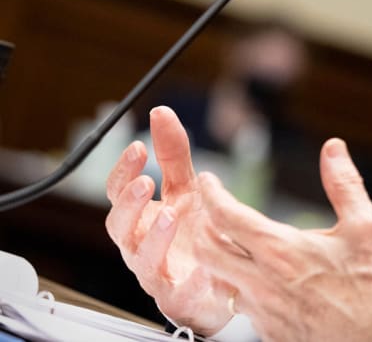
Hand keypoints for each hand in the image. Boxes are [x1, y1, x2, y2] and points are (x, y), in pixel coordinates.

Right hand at [104, 106, 234, 334]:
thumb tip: (161, 112)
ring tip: (170, 215)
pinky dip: (187, 280)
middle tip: (145, 181)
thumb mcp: (186, 188)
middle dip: (129, 203)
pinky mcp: (177, 297)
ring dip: (153, 236)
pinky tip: (200, 268)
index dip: (123, 170)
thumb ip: (173, 154)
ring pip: (142, 258)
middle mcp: (141, 244)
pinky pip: (176, 291)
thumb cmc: (193, 232)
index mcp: (140, 217)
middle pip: (119, 226)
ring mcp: (156, 272)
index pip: (118, 192)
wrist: (215, 281)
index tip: (138, 147)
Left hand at [195, 138, 371, 341]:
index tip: (209, 180)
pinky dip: (239, 284)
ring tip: (230, 242)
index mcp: (281, 250)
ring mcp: (260, 310)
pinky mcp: (265, 330)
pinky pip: (239, 303)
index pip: (226, 216)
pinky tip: (258, 277)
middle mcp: (261, 281)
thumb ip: (344, 183)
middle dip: (201, 224)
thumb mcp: (365, 227)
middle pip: (206, 248)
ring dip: (219, 257)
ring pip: (218, 278)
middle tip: (211, 210)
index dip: (211, 193)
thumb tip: (333, 148)